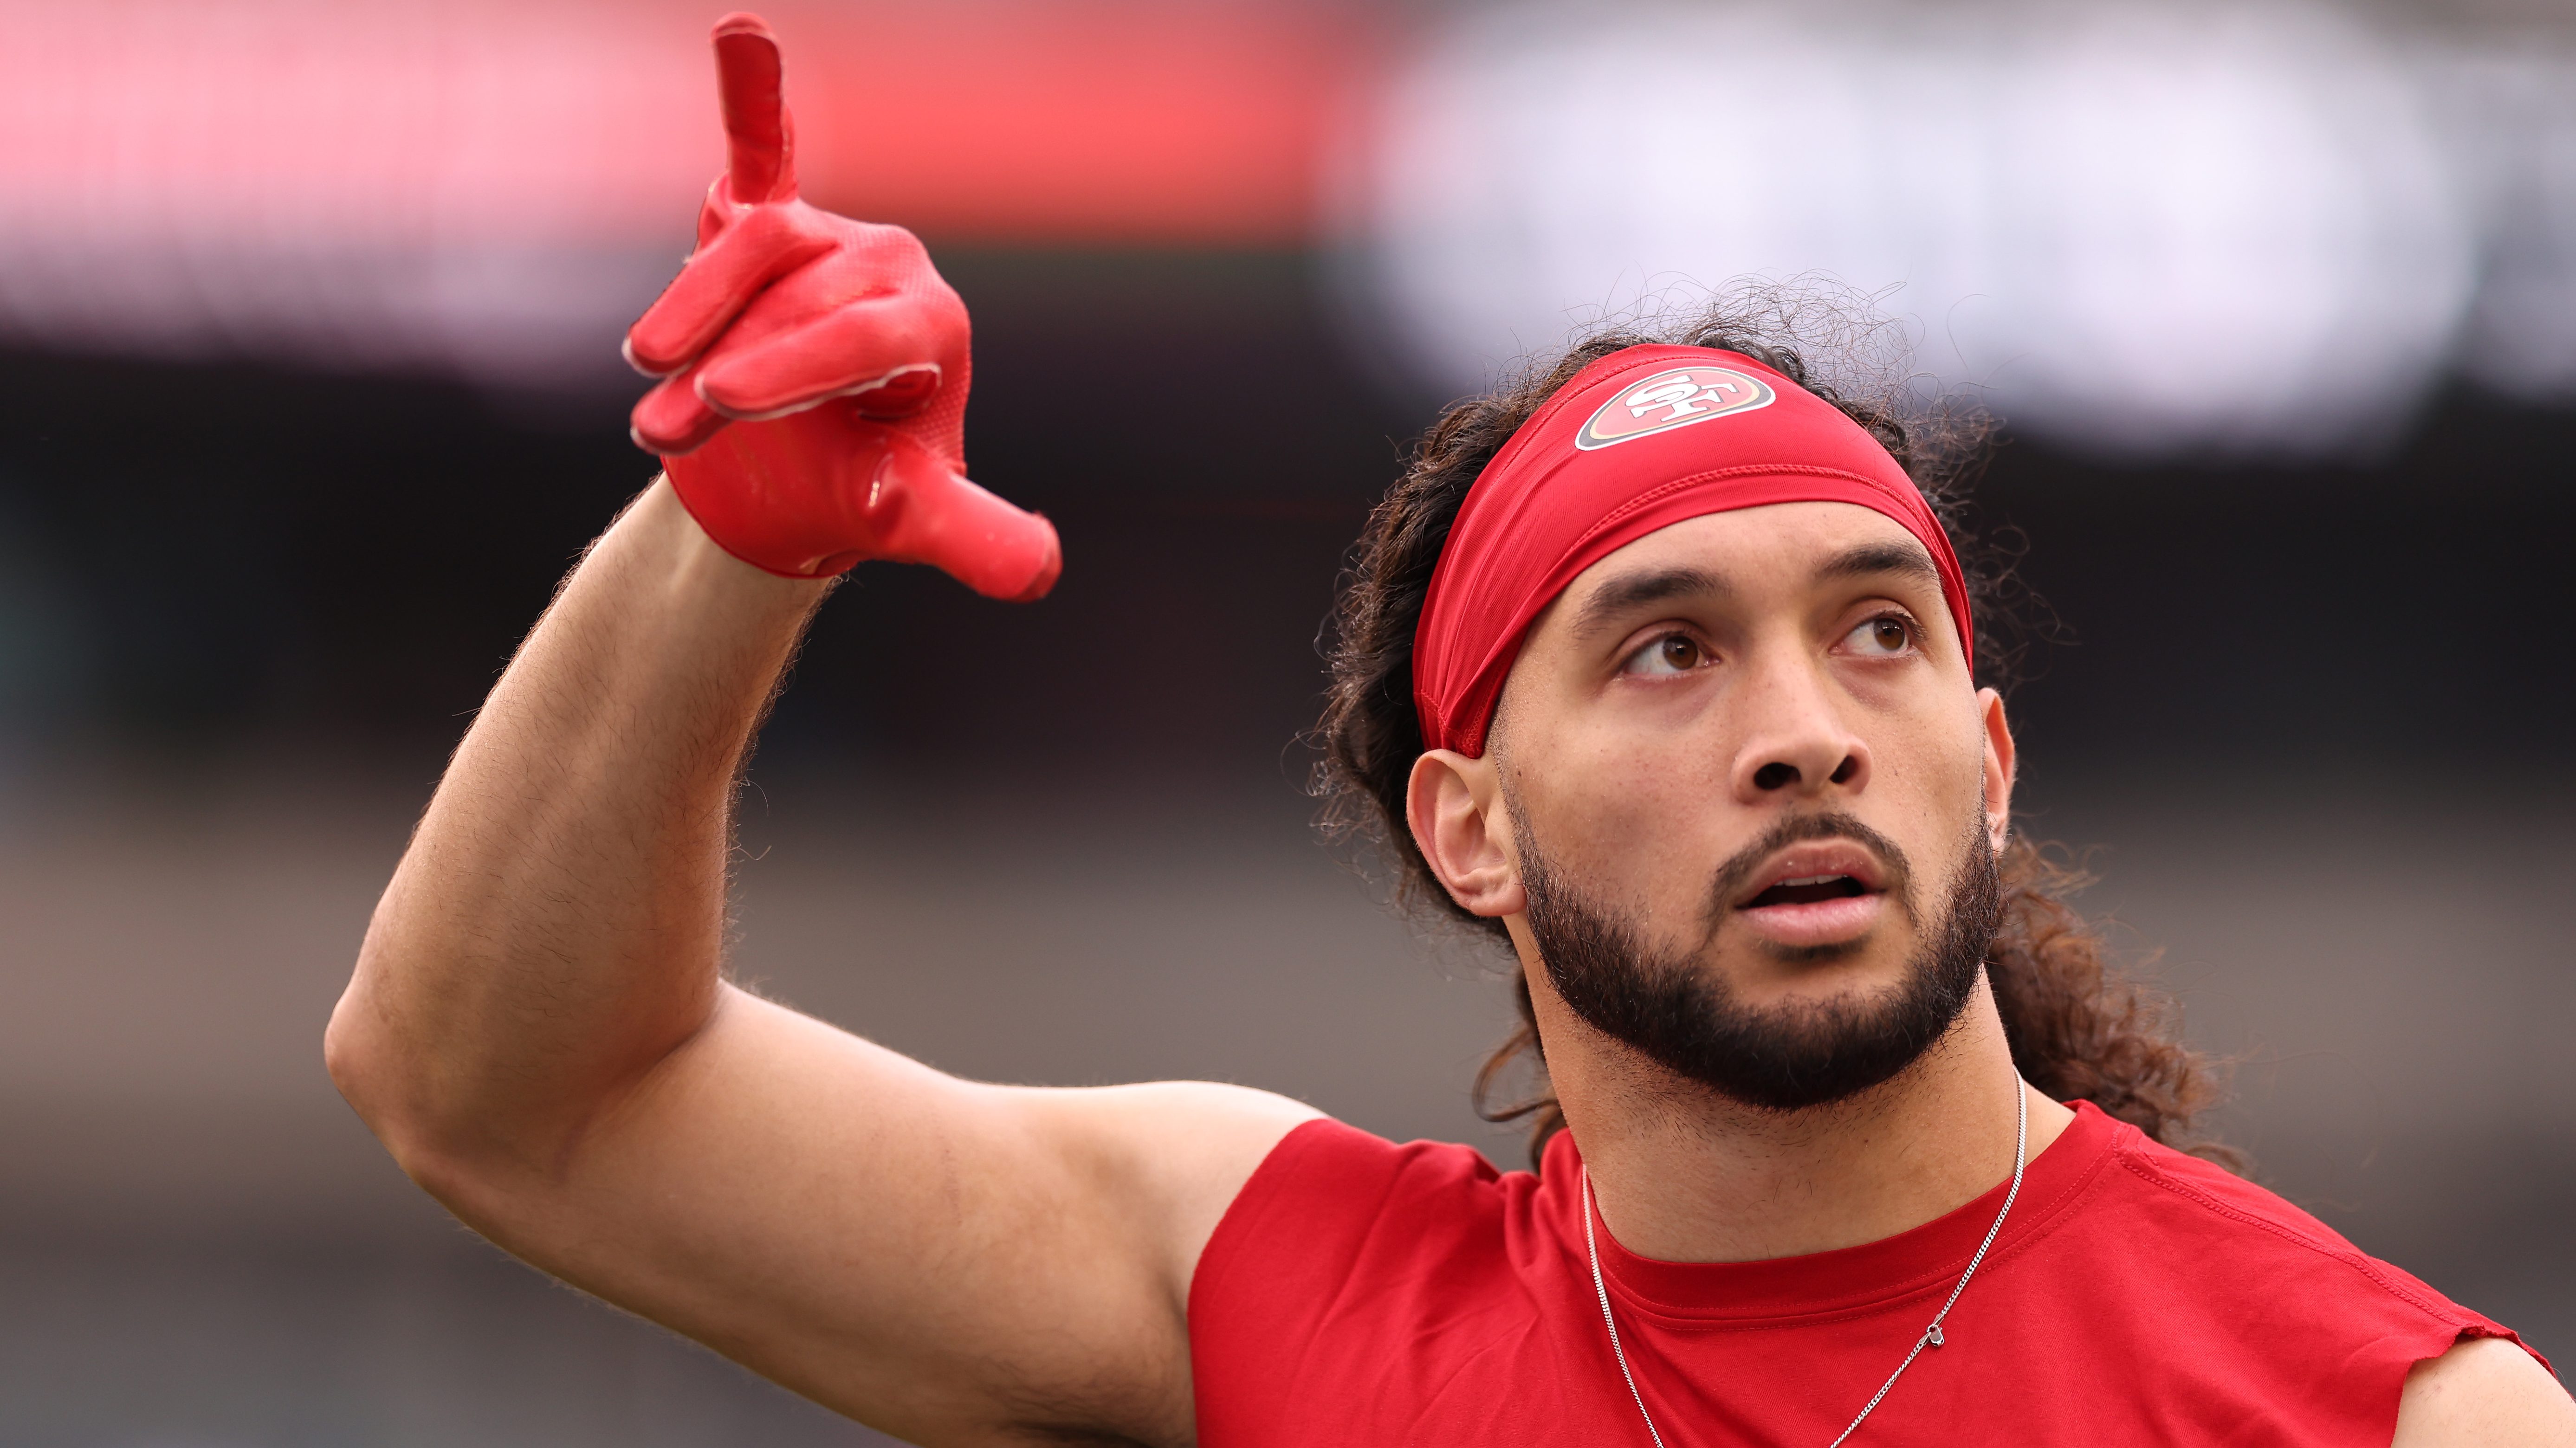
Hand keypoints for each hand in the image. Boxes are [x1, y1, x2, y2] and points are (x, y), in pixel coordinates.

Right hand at [624, 13, 1060, 599]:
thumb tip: (1042, 570)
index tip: (719, 401)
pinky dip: (753, 95)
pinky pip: (763, 149)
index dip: (790, 370)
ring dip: (690, 310)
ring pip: (751, 251)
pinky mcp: (768, 224)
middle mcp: (892, 267)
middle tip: (662, 432)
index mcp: (934, 328)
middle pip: (796, 300)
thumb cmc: (859, 492)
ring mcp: (829, 240)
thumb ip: (975, 539)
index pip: (862, 337)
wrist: (792, 477)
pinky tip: (744, 34)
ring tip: (643, 378)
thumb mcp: (915, 519)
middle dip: (725, 367)